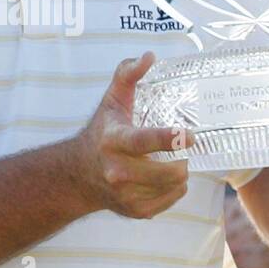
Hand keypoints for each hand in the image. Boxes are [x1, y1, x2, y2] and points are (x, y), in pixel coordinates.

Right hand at [73, 51, 192, 218]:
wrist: (78, 175)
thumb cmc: (102, 132)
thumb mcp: (112, 100)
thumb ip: (128, 74)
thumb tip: (150, 56)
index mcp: (113, 141)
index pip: (144, 142)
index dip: (170, 139)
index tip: (190, 135)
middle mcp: (117, 171)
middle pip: (168, 171)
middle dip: (183, 159)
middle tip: (182, 148)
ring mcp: (126, 194)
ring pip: (174, 185)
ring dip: (181, 171)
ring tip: (173, 161)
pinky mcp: (135, 211)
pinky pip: (173, 199)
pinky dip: (176, 188)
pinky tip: (165, 178)